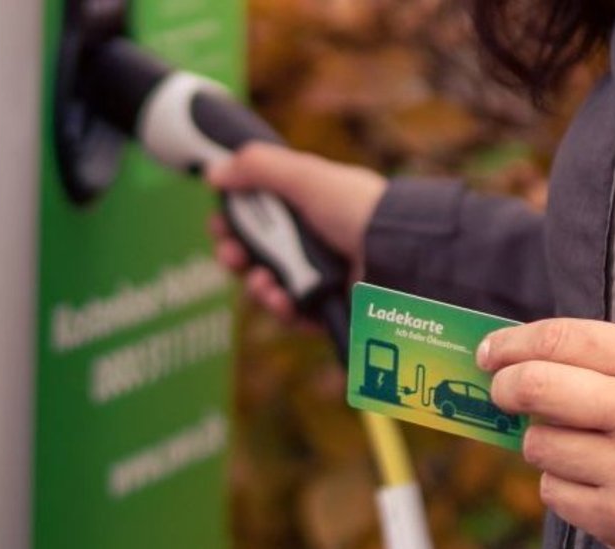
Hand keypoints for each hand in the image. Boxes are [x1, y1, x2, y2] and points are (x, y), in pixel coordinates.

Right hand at [206, 142, 386, 321]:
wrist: (400, 253)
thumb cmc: (360, 208)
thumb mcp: (306, 176)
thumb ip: (259, 168)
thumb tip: (215, 171)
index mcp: (310, 209)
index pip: (260, 216)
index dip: (234, 221)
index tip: (219, 222)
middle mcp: (315, 243)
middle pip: (257, 256)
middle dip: (235, 255)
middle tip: (231, 253)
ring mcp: (322, 279)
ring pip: (269, 288)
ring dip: (255, 285)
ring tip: (262, 280)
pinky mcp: (329, 310)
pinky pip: (292, 315)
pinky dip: (280, 308)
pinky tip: (280, 298)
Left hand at [477, 318, 614, 548]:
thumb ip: (599, 360)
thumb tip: (516, 359)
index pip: (562, 338)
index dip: (512, 343)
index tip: (490, 352)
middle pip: (534, 387)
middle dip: (505, 388)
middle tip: (502, 392)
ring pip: (538, 445)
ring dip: (545, 444)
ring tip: (582, 448)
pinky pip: (553, 491)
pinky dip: (562, 485)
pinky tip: (596, 483)